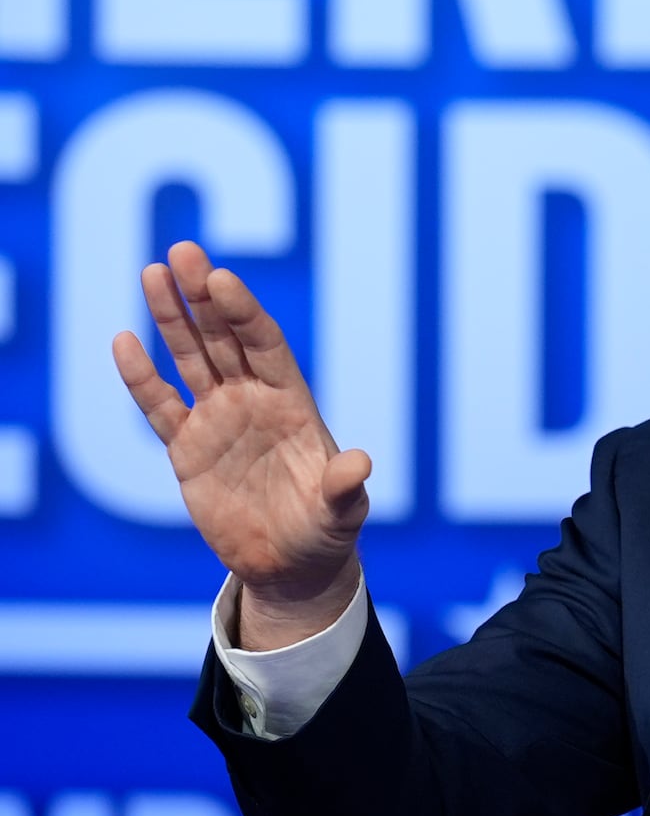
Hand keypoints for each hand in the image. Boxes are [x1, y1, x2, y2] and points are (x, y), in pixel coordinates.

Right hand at [112, 242, 369, 647]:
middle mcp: (253, 400)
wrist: (290, 564)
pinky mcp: (187, 450)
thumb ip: (343, 486)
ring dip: (172, 317)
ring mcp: (218, 420)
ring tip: (152, 271)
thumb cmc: (324, 532)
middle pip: (224, 338)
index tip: (221, 279)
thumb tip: (360, 463)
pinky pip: (160, 407)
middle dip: (203, 297)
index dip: (242, 312)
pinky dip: (141, 377)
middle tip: (182, 251)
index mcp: (291, 402)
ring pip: (191, 358)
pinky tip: (123, 341)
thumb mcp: (340, 511)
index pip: (264, 344)